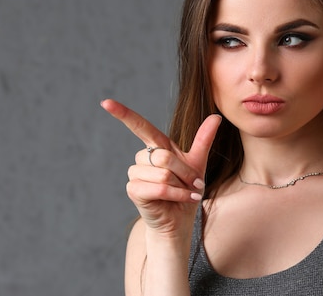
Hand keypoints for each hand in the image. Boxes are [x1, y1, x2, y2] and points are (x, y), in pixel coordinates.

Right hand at [101, 99, 220, 237]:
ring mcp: (135, 174)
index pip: (139, 125)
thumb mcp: (198, 162)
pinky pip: (160, 188)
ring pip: (163, 173)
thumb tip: (216, 117)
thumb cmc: (186, 190)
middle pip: (164, 156)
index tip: (106, 102)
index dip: (122, 113)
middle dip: (184, 172)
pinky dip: (176, 194)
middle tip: (194, 184)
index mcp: (156, 146)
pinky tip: (181, 200)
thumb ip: (204, 139)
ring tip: (185, 193)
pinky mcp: (134, 190)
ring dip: (181, 185)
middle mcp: (142, 158)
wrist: (180, 220)